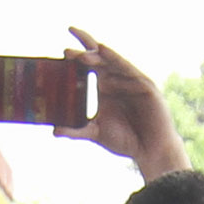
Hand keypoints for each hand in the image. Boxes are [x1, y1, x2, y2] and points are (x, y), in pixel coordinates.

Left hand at [61, 28, 185, 178]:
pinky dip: (117, 61)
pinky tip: (106, 53)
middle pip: (100, 58)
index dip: (79, 55)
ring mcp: (132, 81)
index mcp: (105, 86)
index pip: (91, 64)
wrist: (150, 151)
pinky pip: (130, 71)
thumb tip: (54, 131)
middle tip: (66, 52)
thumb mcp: (96, 133)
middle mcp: (117, 80)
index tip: (63, 52)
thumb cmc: (126, 140)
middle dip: (84, 52)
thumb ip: (76, 131)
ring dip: (98, 57)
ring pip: (113, 63)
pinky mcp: (145, 86)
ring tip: (82, 56)